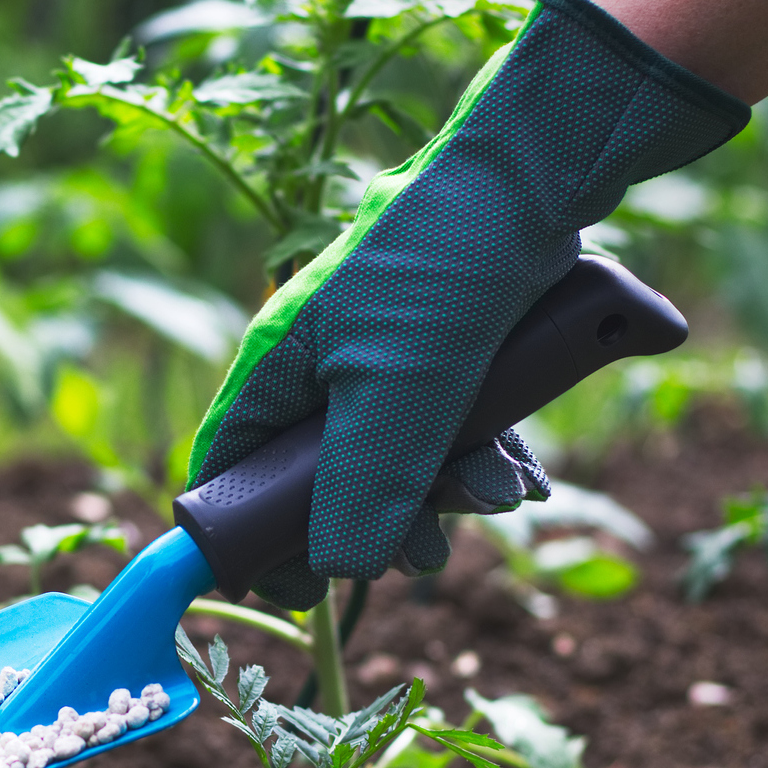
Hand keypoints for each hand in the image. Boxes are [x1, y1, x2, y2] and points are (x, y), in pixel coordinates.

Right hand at [189, 0, 746, 609]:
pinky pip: (454, 433)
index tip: (298, 588)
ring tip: (500, 494)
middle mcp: (322, 367)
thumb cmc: (442, 272)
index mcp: (278, 370)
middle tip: (427, 547)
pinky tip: (525, 477)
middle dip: (382, 522)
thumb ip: (361, 488)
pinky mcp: (448, 353)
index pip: (230, 471)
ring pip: (401, 462)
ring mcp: (387, 361)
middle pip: (325, 483)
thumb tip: (337, 571)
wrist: (537, 179)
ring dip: (451, 493)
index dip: (252, 537)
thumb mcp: (396, 394)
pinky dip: (487, 462)